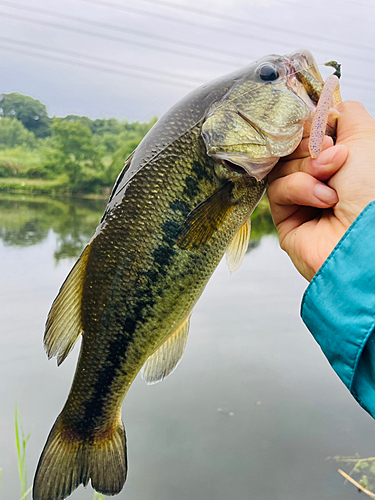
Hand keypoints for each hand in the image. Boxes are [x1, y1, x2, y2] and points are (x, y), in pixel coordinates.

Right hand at [267, 101, 374, 280]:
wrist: (363, 235)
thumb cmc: (372, 192)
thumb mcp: (366, 137)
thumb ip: (346, 114)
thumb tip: (327, 106)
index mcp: (340, 161)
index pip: (309, 134)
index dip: (311, 128)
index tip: (324, 129)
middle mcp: (321, 179)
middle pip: (292, 148)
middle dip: (311, 148)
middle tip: (333, 155)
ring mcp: (303, 199)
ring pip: (282, 167)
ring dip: (307, 169)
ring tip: (329, 179)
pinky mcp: (286, 218)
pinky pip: (277, 190)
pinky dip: (299, 189)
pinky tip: (322, 200)